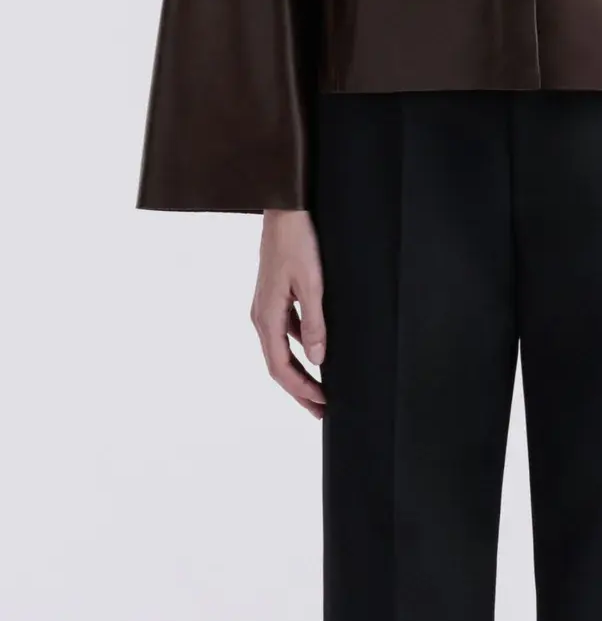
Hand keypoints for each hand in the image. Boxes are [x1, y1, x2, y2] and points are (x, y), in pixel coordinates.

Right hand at [250, 209, 327, 418]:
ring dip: (299, 370)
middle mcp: (261, 316)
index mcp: (267, 317)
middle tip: (321, 409)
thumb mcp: (312, 284)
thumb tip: (318, 359)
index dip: (300, 390)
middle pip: (278, 364)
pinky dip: (299, 346)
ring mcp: (266, 306)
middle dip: (299, 389)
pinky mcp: (274, 296)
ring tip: (319, 387)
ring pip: (281, 349)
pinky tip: (315, 349)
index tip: (321, 405)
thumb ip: (315, 323)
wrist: (284, 210)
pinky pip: (285, 331)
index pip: (280, 368)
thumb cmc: (297, 243)